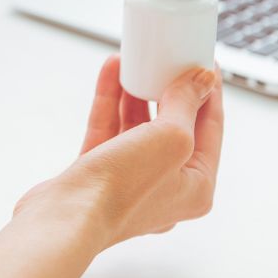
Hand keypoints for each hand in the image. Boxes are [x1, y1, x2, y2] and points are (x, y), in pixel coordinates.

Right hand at [17, 56, 222, 247]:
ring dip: (136, 92)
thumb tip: (202, 80)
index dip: (208, 92)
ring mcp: (130, 181)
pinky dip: (110, 102)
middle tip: (169, 60)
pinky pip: (110, 129)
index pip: (211, 130)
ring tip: (134, 62)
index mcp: (196, 186)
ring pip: (138, 127)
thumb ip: (187, 104)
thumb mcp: (170, 138)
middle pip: (174, 127)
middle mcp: (166, 187)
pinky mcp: (99, 173)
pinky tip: (111, 74)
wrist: (66, 217)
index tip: (203, 63)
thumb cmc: (121, 191)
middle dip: (168, 90)